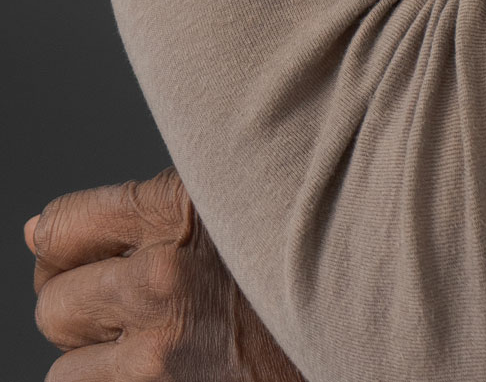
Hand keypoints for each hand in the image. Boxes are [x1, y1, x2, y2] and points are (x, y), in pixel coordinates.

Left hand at [26, 167, 303, 380]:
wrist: (366, 325)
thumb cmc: (304, 253)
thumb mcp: (238, 201)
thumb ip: (154, 206)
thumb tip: (38, 233)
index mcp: (181, 209)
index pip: (59, 228)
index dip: (65, 249)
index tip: (83, 259)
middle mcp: (162, 277)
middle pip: (52, 304)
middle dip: (80, 311)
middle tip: (123, 311)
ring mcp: (159, 352)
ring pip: (65, 371)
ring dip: (99, 366)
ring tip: (153, 349)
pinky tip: (165, 372)